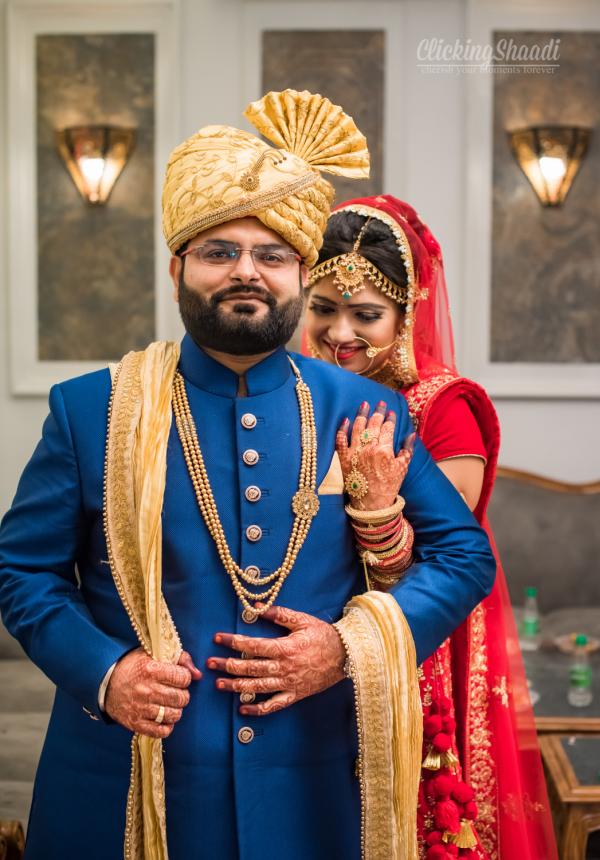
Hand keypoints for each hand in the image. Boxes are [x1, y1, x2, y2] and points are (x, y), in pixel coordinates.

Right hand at [105, 647, 201, 737]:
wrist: (105, 683)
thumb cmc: (133, 666)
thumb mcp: (153, 654)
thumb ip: (179, 658)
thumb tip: (198, 674)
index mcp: (152, 669)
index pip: (183, 677)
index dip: (184, 677)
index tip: (178, 677)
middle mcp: (147, 690)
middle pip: (181, 698)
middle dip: (182, 694)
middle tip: (175, 691)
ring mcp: (141, 708)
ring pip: (174, 715)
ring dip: (176, 709)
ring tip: (169, 703)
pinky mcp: (135, 723)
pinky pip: (161, 732)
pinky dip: (167, 726)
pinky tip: (163, 718)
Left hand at [207, 605, 345, 716]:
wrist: (347, 656)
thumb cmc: (324, 636)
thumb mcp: (303, 620)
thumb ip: (280, 614)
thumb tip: (258, 607)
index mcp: (284, 648)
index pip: (252, 645)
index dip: (233, 641)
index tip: (218, 638)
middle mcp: (283, 667)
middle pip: (250, 667)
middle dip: (227, 665)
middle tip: (209, 663)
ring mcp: (288, 683)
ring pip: (257, 687)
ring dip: (236, 686)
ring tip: (219, 684)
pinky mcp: (295, 695)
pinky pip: (274, 705)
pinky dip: (258, 709)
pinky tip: (243, 709)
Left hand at [336, 400, 414, 510]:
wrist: (370, 504)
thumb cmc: (388, 486)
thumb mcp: (402, 468)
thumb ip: (407, 450)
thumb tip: (411, 434)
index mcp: (384, 450)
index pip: (388, 428)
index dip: (390, 418)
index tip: (391, 412)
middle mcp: (368, 449)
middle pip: (373, 424)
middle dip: (377, 412)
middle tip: (379, 403)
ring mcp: (354, 452)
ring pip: (357, 427)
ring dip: (361, 414)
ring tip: (364, 404)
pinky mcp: (343, 458)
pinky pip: (340, 440)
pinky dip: (342, 429)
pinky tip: (345, 420)